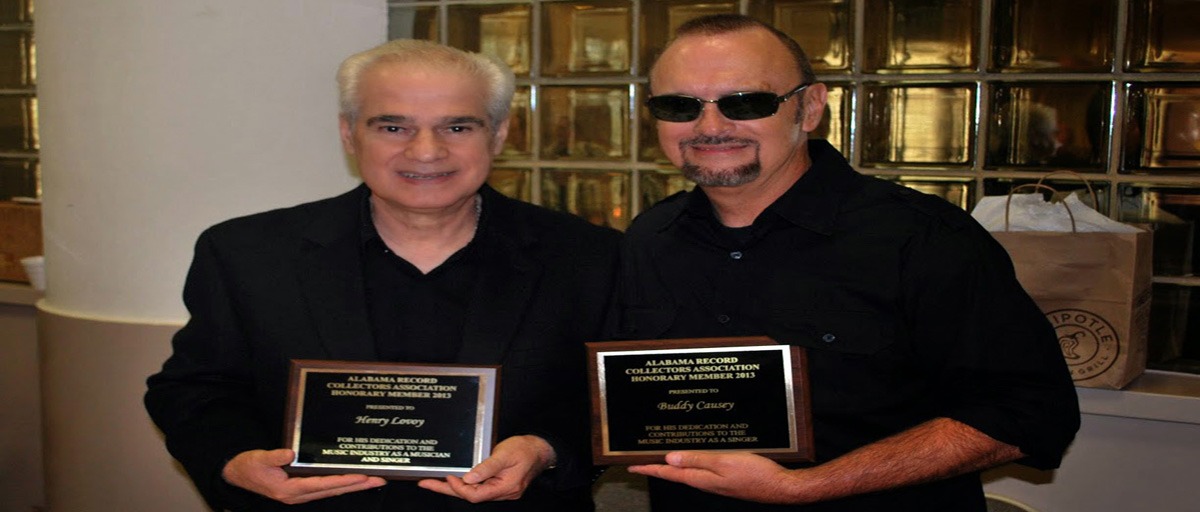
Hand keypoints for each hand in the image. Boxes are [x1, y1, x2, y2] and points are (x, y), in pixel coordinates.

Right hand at [222, 449, 385, 503]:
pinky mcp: (301, 490)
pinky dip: (341, 484)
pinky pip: (326, 488)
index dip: (343, 481)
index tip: (362, 477)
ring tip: (373, 480)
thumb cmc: (248, 467)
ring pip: (332, 490)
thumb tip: (290, 454)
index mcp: (290, 490)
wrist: (237, 475)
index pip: (322, 485)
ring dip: (353, 485)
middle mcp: (298, 495)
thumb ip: (274, 457)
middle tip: (378, 479)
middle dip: (357, 485)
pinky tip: (353, 480)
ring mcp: (301, 494)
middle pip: (333, 490)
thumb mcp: (259, 459)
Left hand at [417, 435, 554, 502]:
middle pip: (471, 496)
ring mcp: (501, 490)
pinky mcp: (499, 485)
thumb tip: (468, 479)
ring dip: (454, 487)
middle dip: (447, 489)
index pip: (476, 495)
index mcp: (505, 487)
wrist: (539, 449)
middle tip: (426, 484)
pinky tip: (454, 479)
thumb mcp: (504, 455)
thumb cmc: (525, 449)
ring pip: (473, 492)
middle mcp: (502, 493)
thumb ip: (486, 467)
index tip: (448, 476)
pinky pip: (479, 487)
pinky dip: (466, 484)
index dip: (459, 488)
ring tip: (433, 482)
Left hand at [628, 451, 800, 503]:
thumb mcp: (724, 463)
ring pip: (689, 471)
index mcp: (702, 479)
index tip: (632, 466)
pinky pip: (704, 470)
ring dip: (674, 464)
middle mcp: (707, 482)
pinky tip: (694, 457)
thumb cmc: (758, 475)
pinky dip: (693, 462)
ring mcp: (717, 482)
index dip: (649, 468)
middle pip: (676, 474)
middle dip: (657, 466)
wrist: (782, 487)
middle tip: (641, 461)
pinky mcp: (727, 479)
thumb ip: (697, 460)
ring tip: (661, 457)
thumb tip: (671, 459)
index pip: (669, 474)